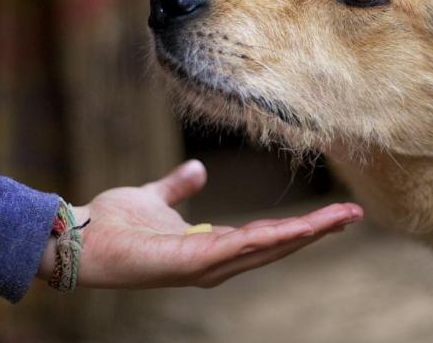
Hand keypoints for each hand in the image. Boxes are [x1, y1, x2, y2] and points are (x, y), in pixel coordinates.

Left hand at [37, 160, 363, 288]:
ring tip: (341, 219)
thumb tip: (199, 168)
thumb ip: (178, 185)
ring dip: (306, 234)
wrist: (79, 238)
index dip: (300, 227)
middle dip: (317, 231)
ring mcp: (207, 266)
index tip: (331, 213)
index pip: (266, 236)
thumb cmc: (115, 224)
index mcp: (212, 246)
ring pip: (268, 248)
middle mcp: (217, 262)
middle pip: (278, 245)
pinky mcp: (194, 263)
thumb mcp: (156, 196)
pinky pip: (241, 248)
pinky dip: (274, 239)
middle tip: (353, 214)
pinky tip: (301, 229)